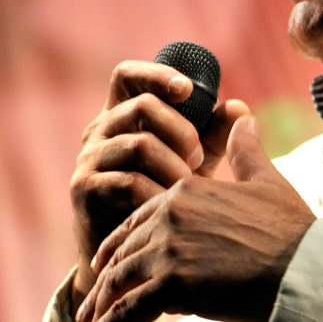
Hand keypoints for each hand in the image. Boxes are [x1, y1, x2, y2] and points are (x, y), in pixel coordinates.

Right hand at [69, 60, 248, 307]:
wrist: (132, 249)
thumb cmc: (164, 191)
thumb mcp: (194, 158)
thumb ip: (214, 132)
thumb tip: (238, 107)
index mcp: (121, 112)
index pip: (127, 74)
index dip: (156, 74)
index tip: (187, 89)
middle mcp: (100, 129)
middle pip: (142, 105)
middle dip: (181, 129)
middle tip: (199, 157)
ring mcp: (88, 158)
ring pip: (140, 143)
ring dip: (174, 165)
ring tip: (188, 185)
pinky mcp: (84, 190)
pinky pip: (128, 181)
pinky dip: (158, 191)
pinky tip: (170, 204)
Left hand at [76, 115, 316, 321]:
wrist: (304, 265)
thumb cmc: (289, 227)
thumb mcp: (266, 180)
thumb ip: (246, 150)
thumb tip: (242, 117)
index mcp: (186, 190)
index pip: (138, 217)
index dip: (121, 242)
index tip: (110, 261)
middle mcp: (171, 214)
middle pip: (124, 248)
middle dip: (107, 275)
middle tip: (94, 297)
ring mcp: (170, 248)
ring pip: (120, 278)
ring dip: (103, 302)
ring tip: (94, 319)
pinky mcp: (174, 283)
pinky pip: (130, 306)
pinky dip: (114, 320)